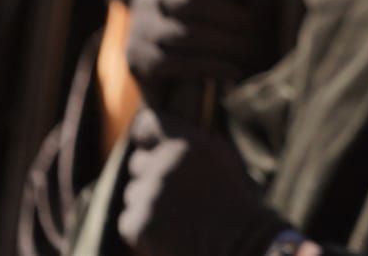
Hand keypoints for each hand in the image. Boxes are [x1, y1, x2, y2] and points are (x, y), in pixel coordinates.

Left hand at [118, 108, 286, 255]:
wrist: (238, 243)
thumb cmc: (234, 200)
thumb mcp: (220, 158)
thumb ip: (190, 142)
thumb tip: (161, 135)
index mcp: (185, 144)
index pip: (146, 123)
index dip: (147, 135)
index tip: (150, 143)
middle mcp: (163, 167)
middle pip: (137, 161)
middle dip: (151, 173)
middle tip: (177, 190)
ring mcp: (148, 197)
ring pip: (133, 192)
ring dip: (148, 201)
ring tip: (178, 214)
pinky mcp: (137, 225)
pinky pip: (129, 219)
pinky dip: (143, 226)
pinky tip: (170, 231)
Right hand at [126, 0, 254, 107]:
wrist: (193, 72)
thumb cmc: (224, 19)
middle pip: (187, 3)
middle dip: (224, 15)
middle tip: (248, 25)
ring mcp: (139, 26)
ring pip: (181, 34)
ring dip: (220, 43)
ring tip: (244, 48)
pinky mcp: (136, 57)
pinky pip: (171, 62)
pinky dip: (207, 66)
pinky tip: (232, 70)